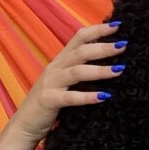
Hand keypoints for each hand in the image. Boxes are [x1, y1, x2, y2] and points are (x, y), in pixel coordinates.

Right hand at [9, 21, 125, 143]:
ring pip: (77, 72)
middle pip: (81, 52)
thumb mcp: (65, 80)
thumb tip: (111, 61)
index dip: (98, 30)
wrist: (24, 124)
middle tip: (124, 45)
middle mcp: (56, 68)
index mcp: (61, 60)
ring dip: (100, 70)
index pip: (79, 37)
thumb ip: (80, 68)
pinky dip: (87, 96)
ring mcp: (51, 83)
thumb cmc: (50, 101)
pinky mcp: (49, 101)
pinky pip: (70, 97)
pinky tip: (104, 96)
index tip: (118, 25)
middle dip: (103, 47)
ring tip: (120, 69)